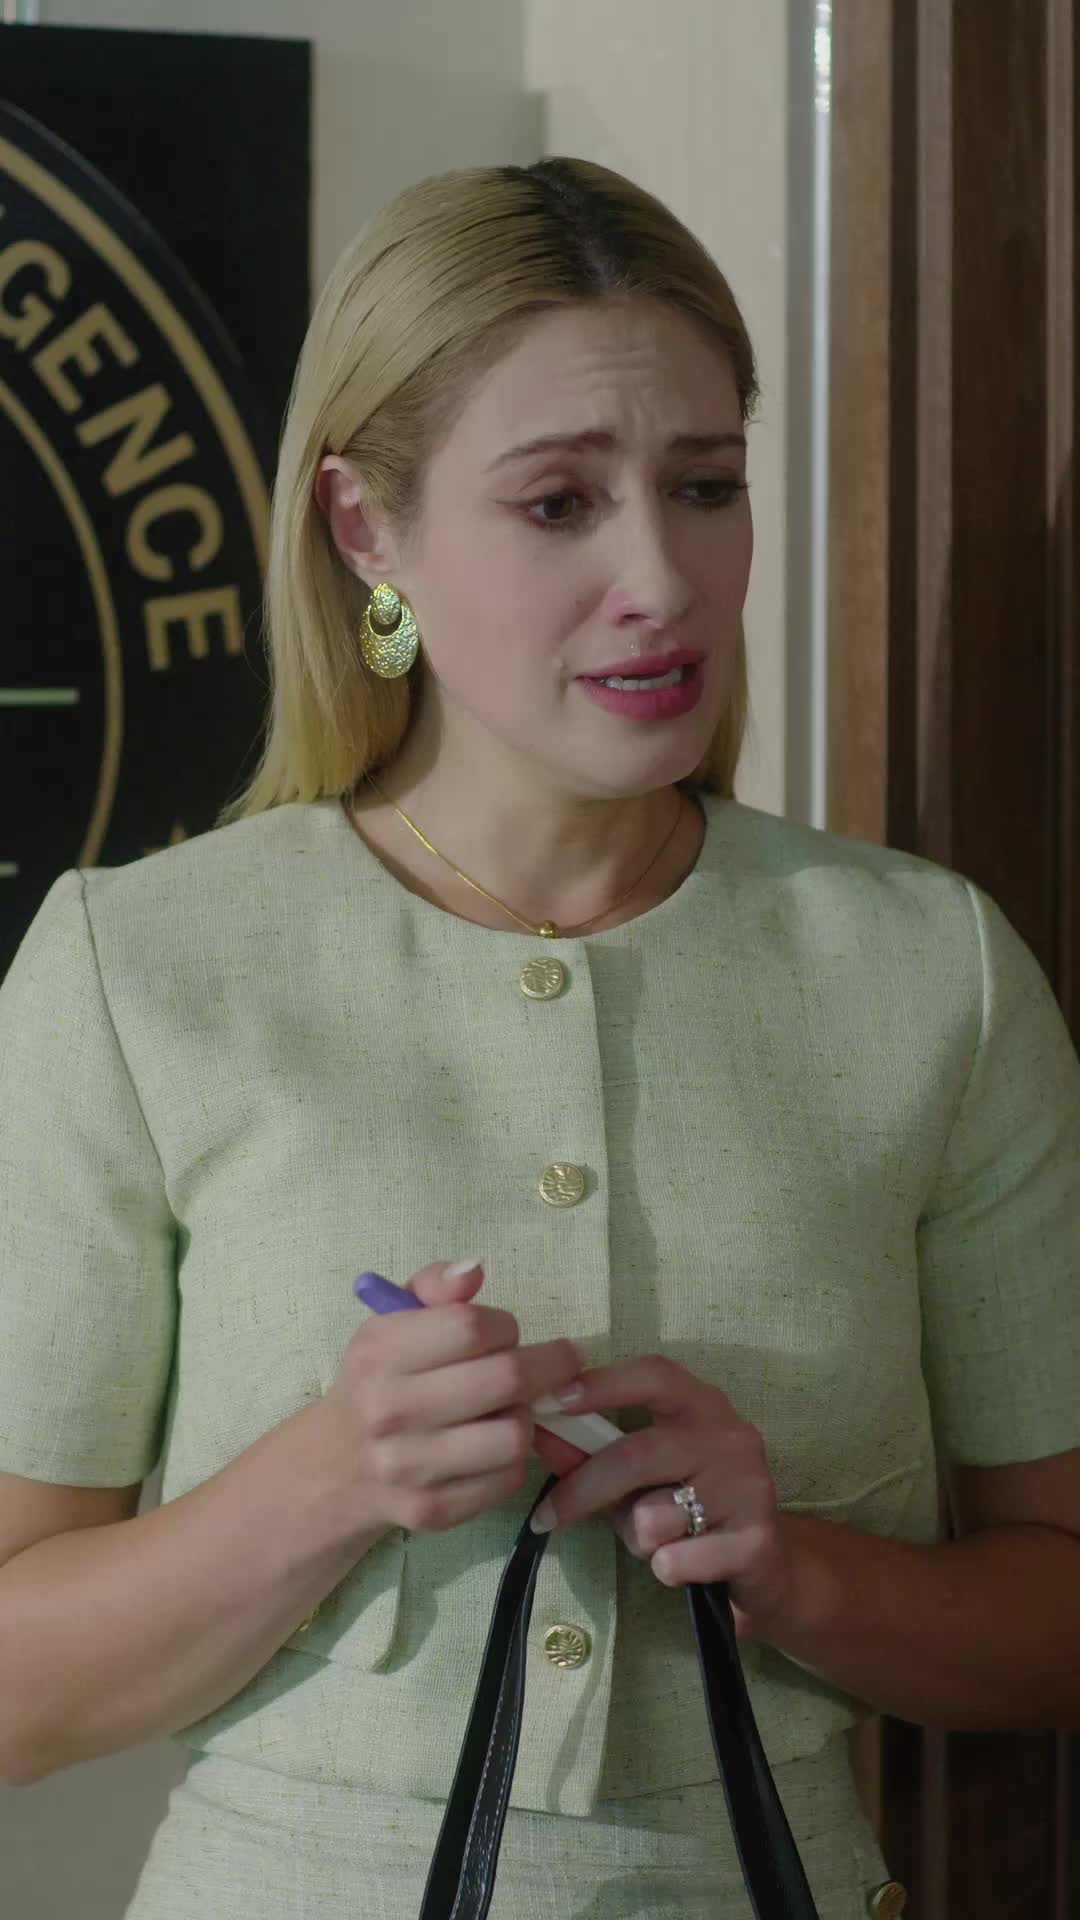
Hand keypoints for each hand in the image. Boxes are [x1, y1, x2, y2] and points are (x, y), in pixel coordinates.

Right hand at [325, 1260, 584, 1535]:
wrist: (333, 1466)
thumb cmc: (378, 1379)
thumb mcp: (392, 1322)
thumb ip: (433, 1287)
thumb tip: (474, 1271)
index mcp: (379, 1353)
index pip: (472, 1326)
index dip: (504, 1325)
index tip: (505, 1332)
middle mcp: (389, 1411)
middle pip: (508, 1379)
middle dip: (547, 1365)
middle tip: (554, 1362)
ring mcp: (409, 1468)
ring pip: (516, 1434)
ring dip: (525, 1415)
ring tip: (509, 1407)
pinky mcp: (431, 1511)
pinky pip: (507, 1479)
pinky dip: (511, 1459)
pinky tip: (491, 1445)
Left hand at [530, 1354, 796, 1638]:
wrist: (766, 1566)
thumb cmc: (692, 1511)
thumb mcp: (641, 1479)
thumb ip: (594, 1456)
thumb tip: (540, 1436)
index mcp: (702, 1405)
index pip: (654, 1376)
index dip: (602, 1384)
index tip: (551, 1402)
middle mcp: (731, 1435)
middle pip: (636, 1455)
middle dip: (582, 1490)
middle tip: (545, 1517)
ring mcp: (749, 1486)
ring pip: (652, 1518)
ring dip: (638, 1541)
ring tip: (663, 1540)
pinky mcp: (756, 1540)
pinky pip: (674, 1559)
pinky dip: (666, 1569)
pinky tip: (689, 1564)